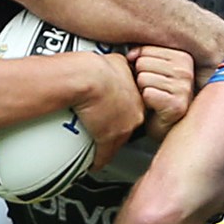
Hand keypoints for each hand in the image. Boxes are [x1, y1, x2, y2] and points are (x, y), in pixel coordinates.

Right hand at [73, 52, 144, 169]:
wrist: (88, 78)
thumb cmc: (94, 66)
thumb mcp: (113, 60)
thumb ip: (117, 65)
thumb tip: (111, 62)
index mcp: (135, 91)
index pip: (135, 105)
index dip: (124, 109)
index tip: (116, 111)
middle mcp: (134, 109)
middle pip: (130, 123)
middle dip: (120, 126)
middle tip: (105, 126)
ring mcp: (123, 125)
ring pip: (119, 140)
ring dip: (110, 145)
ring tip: (100, 148)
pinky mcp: (109, 138)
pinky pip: (105, 155)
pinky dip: (99, 160)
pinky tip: (94, 163)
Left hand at [127, 46, 193, 141]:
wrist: (169, 125)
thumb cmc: (160, 96)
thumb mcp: (155, 69)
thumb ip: (144, 55)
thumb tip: (131, 55)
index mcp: (183, 57)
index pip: (146, 49)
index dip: (141, 63)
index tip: (151, 74)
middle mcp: (186, 71)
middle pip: (142, 63)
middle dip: (142, 77)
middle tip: (153, 88)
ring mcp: (183, 88)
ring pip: (143, 78)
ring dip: (143, 90)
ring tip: (154, 97)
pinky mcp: (177, 105)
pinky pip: (147, 94)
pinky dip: (146, 102)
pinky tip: (155, 105)